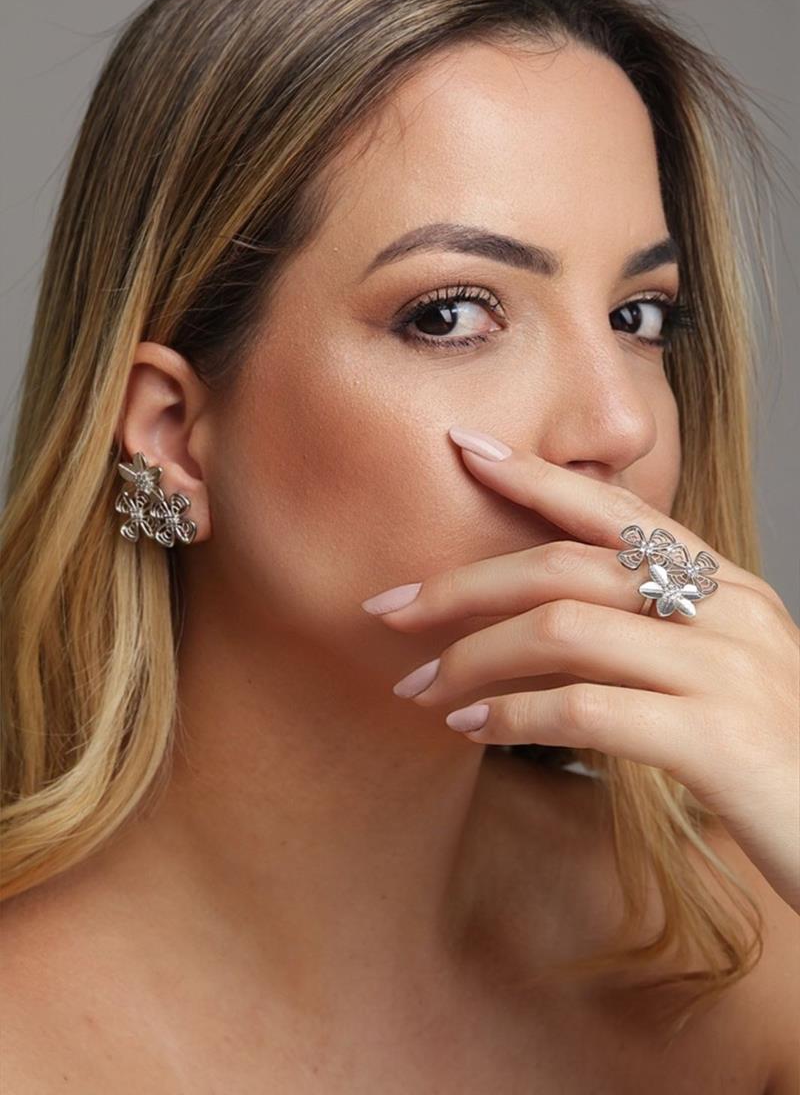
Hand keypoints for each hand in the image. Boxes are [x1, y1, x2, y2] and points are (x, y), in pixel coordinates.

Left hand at [361, 426, 799, 913]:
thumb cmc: (768, 761)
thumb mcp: (718, 674)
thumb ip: (653, 630)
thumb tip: (543, 614)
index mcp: (726, 584)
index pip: (615, 510)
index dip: (533, 477)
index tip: (464, 449)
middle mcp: (729, 610)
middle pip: (567, 566)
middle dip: (464, 585)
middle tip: (390, 610)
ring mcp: (727, 671)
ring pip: (564, 630)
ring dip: (473, 658)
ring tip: (422, 689)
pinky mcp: (718, 741)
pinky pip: (586, 709)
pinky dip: (513, 715)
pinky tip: (473, 729)